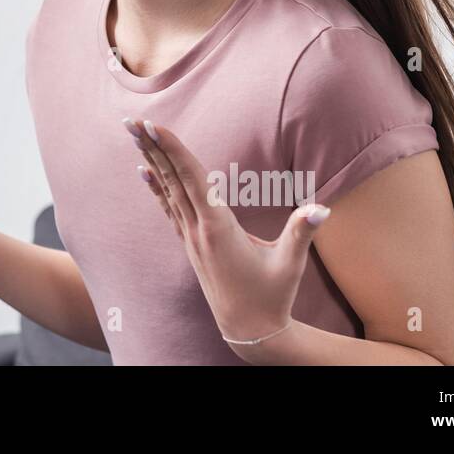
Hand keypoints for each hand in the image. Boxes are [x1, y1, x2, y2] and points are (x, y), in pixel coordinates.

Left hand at [122, 117, 330, 355]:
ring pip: (167, 191)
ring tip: (134, 134)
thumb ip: (302, 232)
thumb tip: (322, 208)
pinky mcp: (192, 244)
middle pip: (171, 180)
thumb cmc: (273, 297)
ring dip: (151, 160)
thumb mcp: (291, 264)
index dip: (173, 151)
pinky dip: (156, 186)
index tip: (154, 127)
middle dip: (152, 148)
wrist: (249, 332)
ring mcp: (191, 238)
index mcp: (218, 228)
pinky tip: (144, 172)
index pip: (193, 179)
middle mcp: (198, 230)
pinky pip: (169, 207)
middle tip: (131, 121)